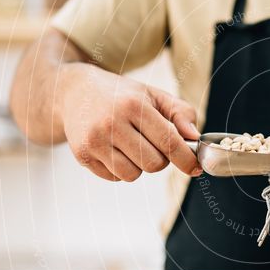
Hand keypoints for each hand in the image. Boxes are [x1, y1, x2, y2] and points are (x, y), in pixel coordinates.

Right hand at [57, 63, 200, 180]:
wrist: (74, 92)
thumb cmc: (122, 95)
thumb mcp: (154, 95)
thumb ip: (181, 113)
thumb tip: (195, 138)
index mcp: (134, 106)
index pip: (168, 142)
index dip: (186, 159)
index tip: (195, 168)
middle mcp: (111, 123)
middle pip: (153, 164)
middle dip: (160, 158)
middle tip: (151, 143)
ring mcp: (94, 141)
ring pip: (133, 175)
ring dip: (139, 165)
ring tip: (131, 144)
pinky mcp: (82, 155)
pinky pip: (115, 178)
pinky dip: (121, 169)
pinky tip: (114, 149)